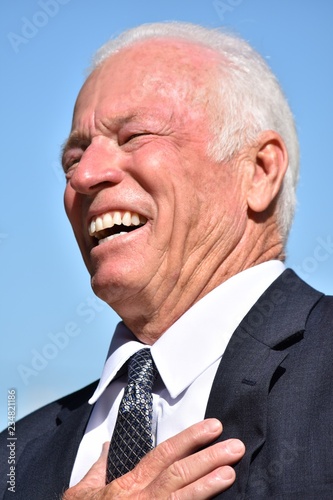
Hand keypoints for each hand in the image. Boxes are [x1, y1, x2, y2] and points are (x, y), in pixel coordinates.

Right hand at [63, 418, 244, 498]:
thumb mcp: (82, 493)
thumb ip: (98, 468)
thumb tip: (107, 448)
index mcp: (127, 485)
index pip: (164, 454)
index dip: (190, 439)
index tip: (212, 427)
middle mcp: (141, 499)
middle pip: (179, 473)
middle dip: (209, 458)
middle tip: (234, 446)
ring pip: (184, 499)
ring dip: (209, 484)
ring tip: (231, 471)